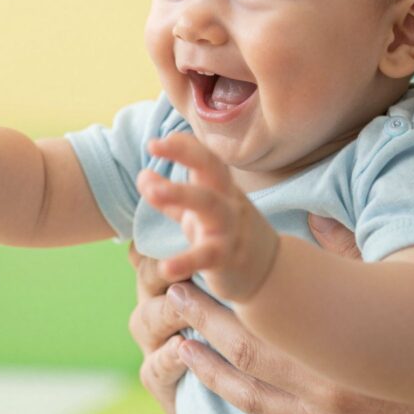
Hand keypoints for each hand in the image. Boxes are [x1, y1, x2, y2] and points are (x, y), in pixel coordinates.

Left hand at [132, 216, 413, 413]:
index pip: (276, 296)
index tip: (199, 246)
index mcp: (355, 333)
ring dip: (205, 343)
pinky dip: (227, 387)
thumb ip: (370, 259)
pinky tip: (202, 372)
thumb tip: (318, 221)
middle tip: (168, 279)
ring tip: (172, 318)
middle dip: (204, 306)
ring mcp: (330, 409)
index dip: (230, 272)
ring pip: (246, 374)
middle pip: (247, 334)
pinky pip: (265, 410)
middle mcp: (332, 373)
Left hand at [136, 132, 278, 301]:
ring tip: (153, 192)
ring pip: (210, 205)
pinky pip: (206, 256)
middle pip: (212, 170)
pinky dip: (185, 261)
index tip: (155, 143)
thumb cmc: (227, 234)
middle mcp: (228, 201)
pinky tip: (165, 268)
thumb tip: (143, 175)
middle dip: (186, 154)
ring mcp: (230, 228)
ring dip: (181, 193)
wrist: (271, 270)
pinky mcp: (227, 257)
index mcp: (220, 187)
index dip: (182, 146)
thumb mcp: (199, 212)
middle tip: (153, 146)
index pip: (205, 158)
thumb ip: (170, 197)